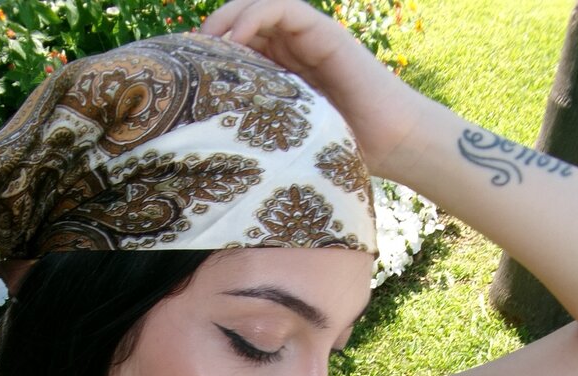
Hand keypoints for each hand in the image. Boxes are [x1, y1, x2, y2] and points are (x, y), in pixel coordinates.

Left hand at [201, 0, 426, 175]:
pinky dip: (255, 16)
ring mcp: (309, 39)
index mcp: (282, 74)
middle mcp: (293, 51)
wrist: (393, 145)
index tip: (184, 74)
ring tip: (206, 42)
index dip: (210, 52)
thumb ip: (259, 135)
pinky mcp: (325, 34)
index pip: (238, 48)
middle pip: (243, 23)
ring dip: (227, 18)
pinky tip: (235, 39)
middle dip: (212, 32)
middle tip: (187, 55)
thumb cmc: (342, 154)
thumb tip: (213, 159)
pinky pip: (284, 9)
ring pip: (259, 8)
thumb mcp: (286, 145)